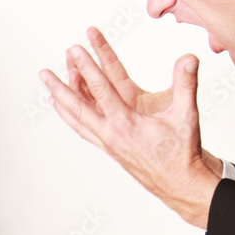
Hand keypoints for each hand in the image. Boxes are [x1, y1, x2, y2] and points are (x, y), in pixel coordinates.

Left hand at [40, 27, 221, 227]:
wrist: (180, 184)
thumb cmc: (182, 153)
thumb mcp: (187, 116)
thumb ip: (186, 84)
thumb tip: (190, 58)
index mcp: (125, 124)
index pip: (100, 89)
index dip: (87, 66)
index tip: (76, 49)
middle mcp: (111, 134)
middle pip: (77, 106)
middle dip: (60, 87)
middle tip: (44, 72)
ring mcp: (108, 143)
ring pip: (78, 120)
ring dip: (62, 102)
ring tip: (49, 88)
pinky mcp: (110, 149)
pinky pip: (85, 131)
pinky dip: (72, 118)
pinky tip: (66, 112)